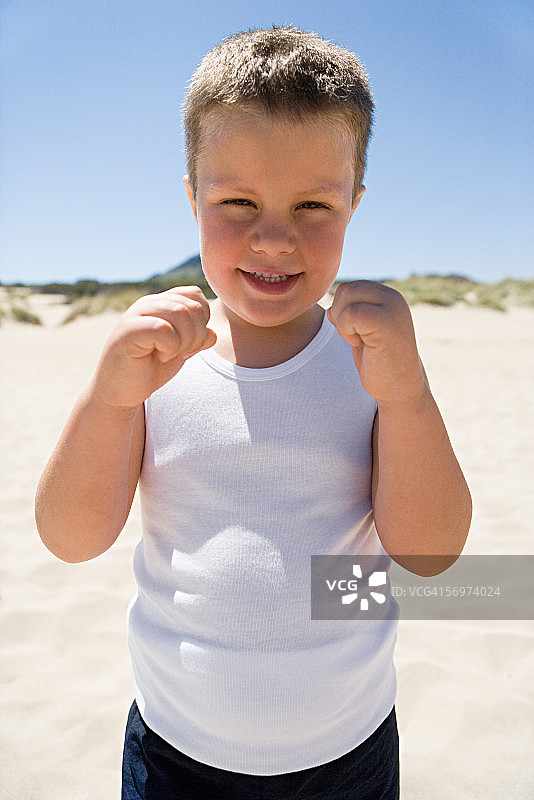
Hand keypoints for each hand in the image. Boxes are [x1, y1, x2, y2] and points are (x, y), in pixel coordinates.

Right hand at [90, 286, 215, 408]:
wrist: (118, 392)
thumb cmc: (148, 370)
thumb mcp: (179, 353)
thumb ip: (197, 340)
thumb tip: (214, 334)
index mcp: (160, 304)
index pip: (194, 295)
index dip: (203, 319)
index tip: (192, 342)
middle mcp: (148, 304)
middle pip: (191, 305)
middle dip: (197, 334)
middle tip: (183, 352)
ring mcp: (136, 315)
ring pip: (180, 313)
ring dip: (185, 340)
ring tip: (170, 354)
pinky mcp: (128, 331)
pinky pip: (163, 328)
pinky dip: (170, 346)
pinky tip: (160, 356)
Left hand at [327, 280, 426, 405]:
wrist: (399, 388)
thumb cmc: (379, 363)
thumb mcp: (363, 332)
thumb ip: (351, 315)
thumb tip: (329, 308)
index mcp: (387, 296)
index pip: (349, 287)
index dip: (341, 311)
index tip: (356, 333)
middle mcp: (392, 297)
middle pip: (345, 289)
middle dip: (340, 315)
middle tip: (356, 338)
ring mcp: (391, 307)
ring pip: (346, 298)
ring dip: (344, 324)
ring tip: (362, 341)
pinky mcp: (386, 321)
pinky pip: (350, 314)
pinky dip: (347, 332)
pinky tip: (364, 345)